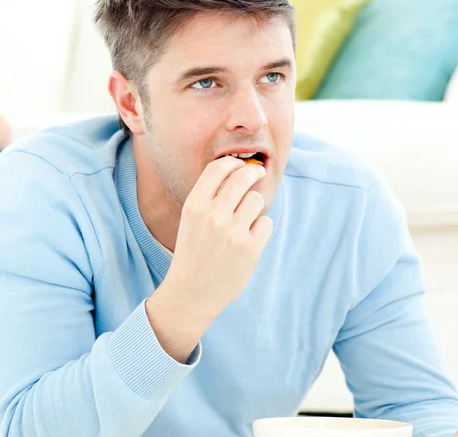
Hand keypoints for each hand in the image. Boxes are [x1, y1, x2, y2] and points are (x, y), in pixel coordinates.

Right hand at [146, 157, 271, 361]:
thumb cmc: (194, 253)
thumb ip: (210, 197)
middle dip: (253, 172)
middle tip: (258, 173)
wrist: (191, 294)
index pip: (219, 168)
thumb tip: (241, 170)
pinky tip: (248, 241)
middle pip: (242, 177)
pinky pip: (266, 223)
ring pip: (256, 199)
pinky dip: (260, 229)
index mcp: (194, 206)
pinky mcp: (250, 249)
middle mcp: (213, 216)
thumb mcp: (191, 221)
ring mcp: (233, 233)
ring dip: (253, 207)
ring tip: (243, 222)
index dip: (233, 163)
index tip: (240, 166)